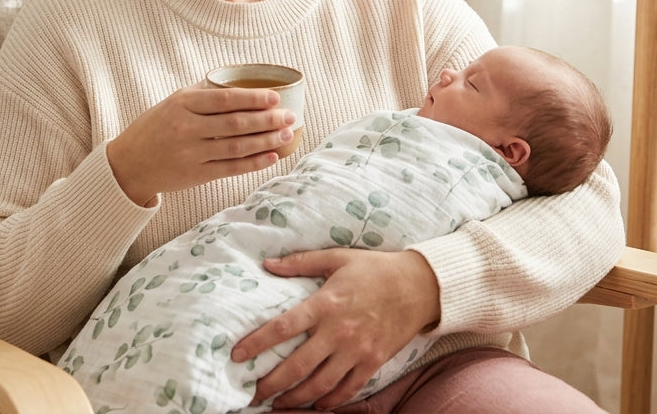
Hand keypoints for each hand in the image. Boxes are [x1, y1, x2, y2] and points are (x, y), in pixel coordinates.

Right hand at [106, 82, 296, 204]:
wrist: (129, 163)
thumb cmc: (156, 127)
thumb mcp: (173, 102)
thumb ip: (204, 95)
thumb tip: (243, 85)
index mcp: (182, 104)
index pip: (224, 99)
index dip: (253, 98)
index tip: (275, 98)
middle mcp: (186, 128)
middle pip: (235, 124)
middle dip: (267, 120)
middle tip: (290, 116)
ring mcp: (191, 153)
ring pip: (237, 147)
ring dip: (266, 141)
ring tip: (286, 134)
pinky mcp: (196, 175)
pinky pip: (231, 168)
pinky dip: (254, 163)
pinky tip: (272, 156)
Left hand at [231, 248, 441, 409]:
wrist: (420, 286)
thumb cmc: (375, 269)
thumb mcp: (338, 258)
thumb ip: (301, 262)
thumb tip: (267, 264)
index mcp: (326, 303)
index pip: (283, 327)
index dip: (257, 343)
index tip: (237, 355)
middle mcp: (339, 331)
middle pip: (297, 366)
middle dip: (271, 383)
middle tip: (252, 393)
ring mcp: (357, 350)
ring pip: (320, 384)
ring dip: (295, 398)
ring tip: (277, 404)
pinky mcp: (373, 362)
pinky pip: (347, 389)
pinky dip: (329, 402)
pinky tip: (315, 406)